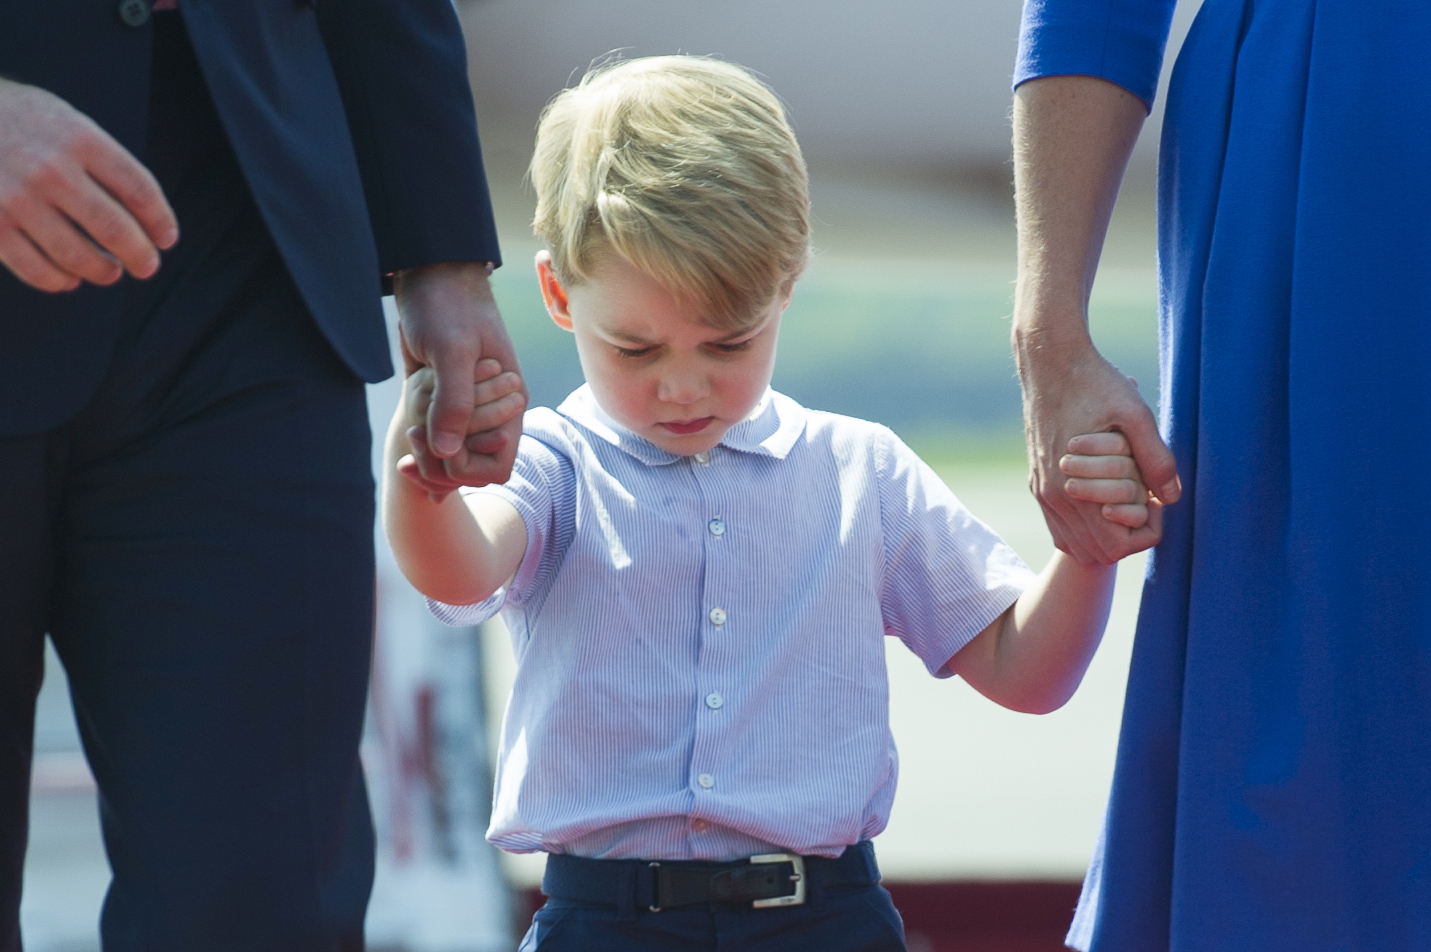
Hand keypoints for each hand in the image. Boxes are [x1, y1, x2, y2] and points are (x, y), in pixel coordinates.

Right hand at [0, 78, 177, 291]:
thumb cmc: (21, 122)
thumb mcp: (67, 121)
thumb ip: (102, 161)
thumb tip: (144, 215)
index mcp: (79, 139)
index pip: (139, 189)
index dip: (160, 221)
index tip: (167, 239)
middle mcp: (51, 169)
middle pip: (114, 229)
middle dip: (140, 255)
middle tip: (147, 266)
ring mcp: (18, 198)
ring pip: (78, 256)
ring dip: (103, 271)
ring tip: (110, 272)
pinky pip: (36, 269)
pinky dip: (60, 281)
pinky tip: (70, 278)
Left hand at [394, 261, 527, 491]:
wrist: (430, 271)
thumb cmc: (447, 303)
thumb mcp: (451, 349)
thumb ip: (454, 401)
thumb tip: (448, 453)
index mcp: (509, 404)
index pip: (497, 466)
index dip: (466, 469)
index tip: (436, 446)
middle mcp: (493, 412)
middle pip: (473, 468)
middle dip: (442, 468)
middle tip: (412, 446)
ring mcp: (469, 407)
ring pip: (455, 455)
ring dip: (431, 456)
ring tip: (409, 436)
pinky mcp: (447, 398)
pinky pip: (441, 436)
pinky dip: (425, 444)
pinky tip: (408, 439)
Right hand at [1016, 335, 1178, 564]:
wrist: (1049, 362)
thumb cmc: (1095, 383)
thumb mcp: (1136, 414)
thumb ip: (1156, 459)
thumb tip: (1171, 497)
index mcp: (1075, 487)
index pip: (1114, 548)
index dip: (1144, 531)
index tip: (1154, 498)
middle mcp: (1053, 497)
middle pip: (1095, 553)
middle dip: (1126, 536)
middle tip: (1143, 500)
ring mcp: (1041, 491)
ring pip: (1074, 544)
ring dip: (1104, 534)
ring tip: (1125, 499)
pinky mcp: (1036, 482)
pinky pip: (1059, 526)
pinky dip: (1084, 526)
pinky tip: (1103, 500)